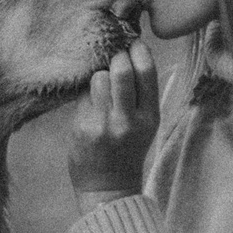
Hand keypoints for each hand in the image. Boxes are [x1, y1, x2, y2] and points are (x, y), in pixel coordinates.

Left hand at [68, 37, 158, 197]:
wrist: (108, 188)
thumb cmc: (127, 149)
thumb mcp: (145, 124)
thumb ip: (140, 93)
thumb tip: (129, 50)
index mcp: (150, 116)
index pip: (146, 71)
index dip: (138, 50)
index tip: (131, 44)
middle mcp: (129, 119)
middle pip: (121, 69)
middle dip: (116, 57)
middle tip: (113, 59)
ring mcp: (104, 123)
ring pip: (99, 77)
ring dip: (99, 75)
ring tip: (101, 88)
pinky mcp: (82, 127)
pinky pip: (83, 94)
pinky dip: (86, 93)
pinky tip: (90, 103)